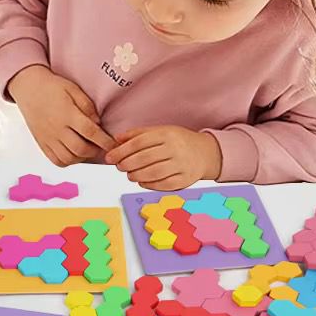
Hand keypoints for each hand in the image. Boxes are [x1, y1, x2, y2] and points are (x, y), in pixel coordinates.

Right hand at [8, 65, 115, 166]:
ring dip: (82, 157)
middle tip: (102, 146)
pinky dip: (68, 161)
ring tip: (88, 149)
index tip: (114, 144)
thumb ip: (87, 106)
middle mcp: (57, 129)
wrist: (28, 88)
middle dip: (96, 151)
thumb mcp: (73, 89)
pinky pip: (56, 160)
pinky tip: (74, 153)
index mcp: (67, 114)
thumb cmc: (53, 87)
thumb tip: (98, 123)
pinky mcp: (42, 143)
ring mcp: (48, 138)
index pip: (90, 132)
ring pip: (69, 158)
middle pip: (80, 149)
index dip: (105, 141)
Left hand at [105, 126, 221, 189]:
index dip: (121, 151)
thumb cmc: (177, 141)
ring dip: (136, 175)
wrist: (205, 153)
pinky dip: (149, 184)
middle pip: (145, 158)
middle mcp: (175, 149)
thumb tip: (116, 140)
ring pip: (153, 173)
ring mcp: (182, 165)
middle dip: (127, 164)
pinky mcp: (186, 179)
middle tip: (119, 166)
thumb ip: (137, 134)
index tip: (110, 157)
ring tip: (130, 174)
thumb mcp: (159, 131)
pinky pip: (164, 185)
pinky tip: (141, 181)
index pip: (139, 142)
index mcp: (166, 134)